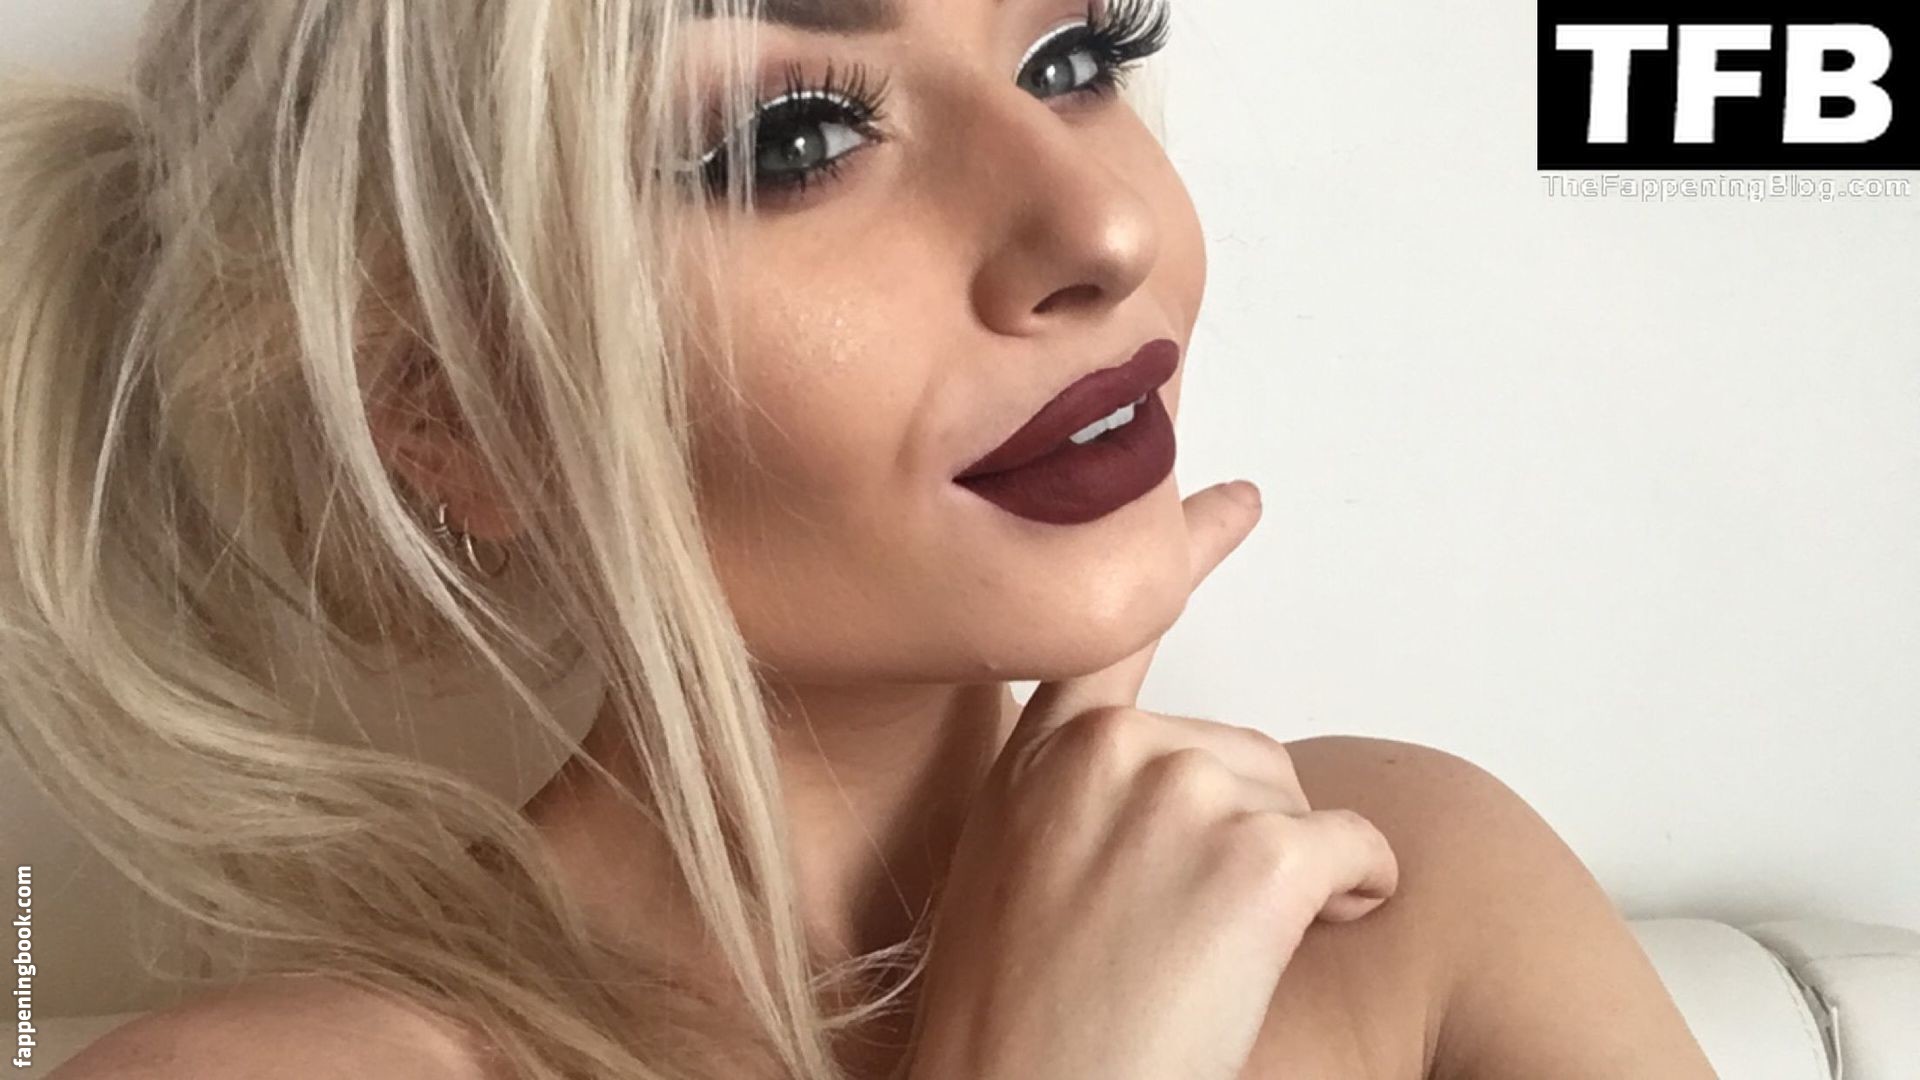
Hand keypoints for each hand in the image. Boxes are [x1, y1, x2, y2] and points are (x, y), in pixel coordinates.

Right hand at [902, 480, 1399, 1079]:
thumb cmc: (1016, 1030)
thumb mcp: (1008, 881)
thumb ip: (1069, 799)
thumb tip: (1167, 789)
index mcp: (1034, 759)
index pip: (1110, 625)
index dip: (1180, 548)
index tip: (1231, 499)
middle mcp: (1103, 752)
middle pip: (1238, 748)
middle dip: (1247, 828)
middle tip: (1198, 927)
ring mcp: (1178, 794)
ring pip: (1296, 799)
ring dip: (1295, 868)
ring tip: (1222, 956)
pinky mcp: (1253, 860)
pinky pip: (1356, 850)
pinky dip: (1356, 893)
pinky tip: (1308, 942)